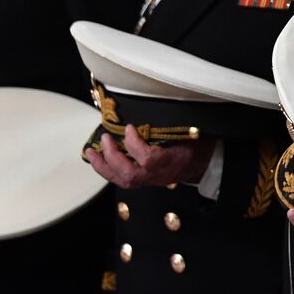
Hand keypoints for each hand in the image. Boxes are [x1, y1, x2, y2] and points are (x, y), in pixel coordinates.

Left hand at [84, 127, 213, 188]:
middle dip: (113, 157)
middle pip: (130, 174)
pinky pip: (122, 180)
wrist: (202, 165)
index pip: (148, 158)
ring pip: (123, 181)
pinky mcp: (144, 181)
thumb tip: (150, 111)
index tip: (129, 127)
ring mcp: (150, 180)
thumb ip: (170, 127)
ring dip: (103, 166)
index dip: (135, 144)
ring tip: (91, 152)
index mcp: (171, 161)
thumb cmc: (196, 145)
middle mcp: (158, 175)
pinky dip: (107, 170)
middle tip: (105, 138)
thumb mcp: (189, 133)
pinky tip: (99, 160)